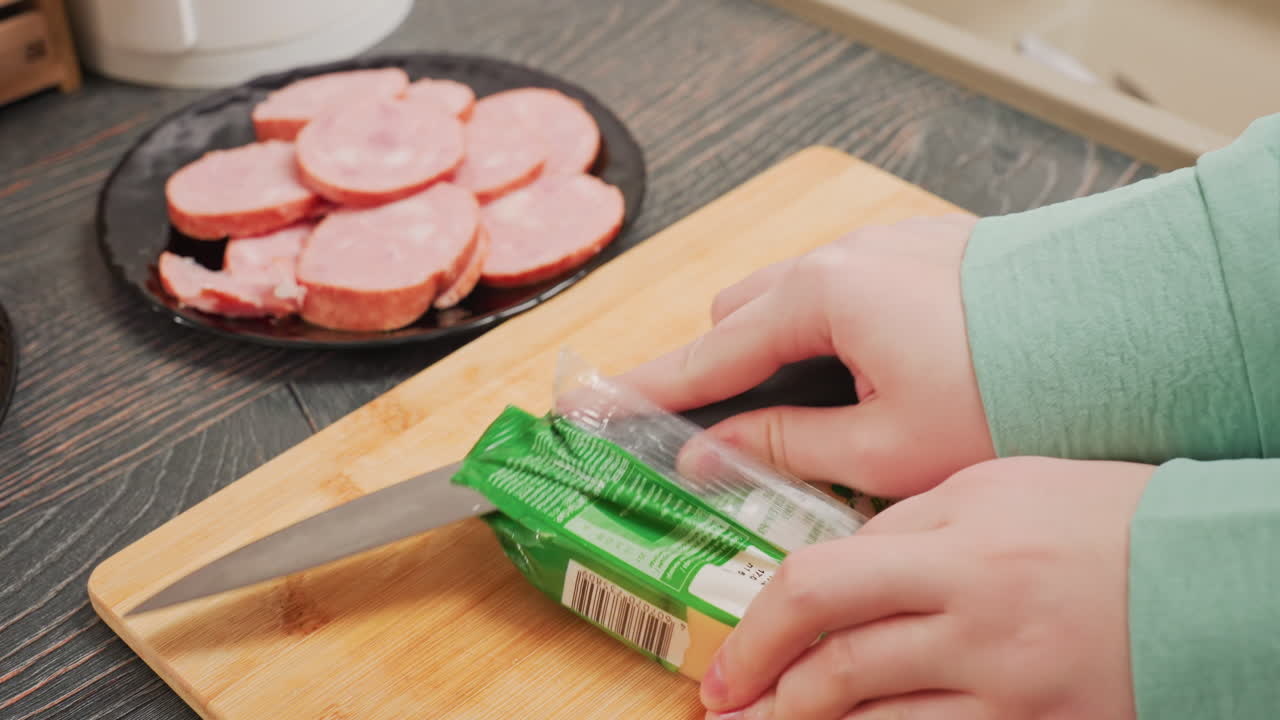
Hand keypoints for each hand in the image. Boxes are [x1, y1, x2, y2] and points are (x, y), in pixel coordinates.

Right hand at [617, 215, 993, 497]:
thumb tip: (713, 454)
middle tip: (712, 433)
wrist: (1122, 333)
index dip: (643, 392)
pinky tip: (859, 379)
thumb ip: (784, 447)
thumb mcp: (885, 448)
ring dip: (776, 353)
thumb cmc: (1013, 393)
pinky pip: (840, 289)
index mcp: (820, 298)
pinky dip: (825, 333)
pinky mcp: (917, 251)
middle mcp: (840, 257)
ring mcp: (880, 246)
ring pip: (790, 300)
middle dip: (718, 372)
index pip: (705, 355)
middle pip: (739, 317)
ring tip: (799, 417)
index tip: (589, 409)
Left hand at [700, 457, 1153, 719]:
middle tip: (724, 709)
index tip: (726, 661)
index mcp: (955, 542)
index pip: (818, 586)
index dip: (755, 631)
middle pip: (836, 667)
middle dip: (765, 693)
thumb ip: (905, 523)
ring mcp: (1007, 682)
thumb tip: (835, 566)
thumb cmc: (1099, 517)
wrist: (1210, 576)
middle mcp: (974, 618)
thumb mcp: (993, 485)